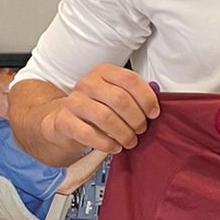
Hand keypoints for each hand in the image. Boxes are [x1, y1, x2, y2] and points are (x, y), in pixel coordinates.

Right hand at [42, 65, 159, 155]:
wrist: (63, 120)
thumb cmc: (96, 108)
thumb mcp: (114, 95)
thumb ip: (134, 94)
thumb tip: (156, 94)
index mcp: (103, 72)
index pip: (130, 79)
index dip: (146, 98)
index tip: (153, 114)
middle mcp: (87, 83)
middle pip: (120, 99)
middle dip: (136, 119)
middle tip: (141, 130)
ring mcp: (74, 101)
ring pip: (106, 117)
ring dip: (124, 133)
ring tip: (130, 141)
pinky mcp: (64, 120)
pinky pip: (89, 134)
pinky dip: (107, 143)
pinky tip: (115, 147)